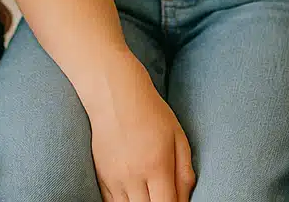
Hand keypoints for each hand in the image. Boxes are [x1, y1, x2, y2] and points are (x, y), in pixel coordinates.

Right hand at [86, 60, 195, 201]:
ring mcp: (114, 180)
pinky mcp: (102, 178)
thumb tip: (186, 198)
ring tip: (151, 195)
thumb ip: (184, 171)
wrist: (115, 96)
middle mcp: (134, 177)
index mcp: (157, 166)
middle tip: (165, 197)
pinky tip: (135, 197)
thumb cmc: (151, 113)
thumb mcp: (178, 136)